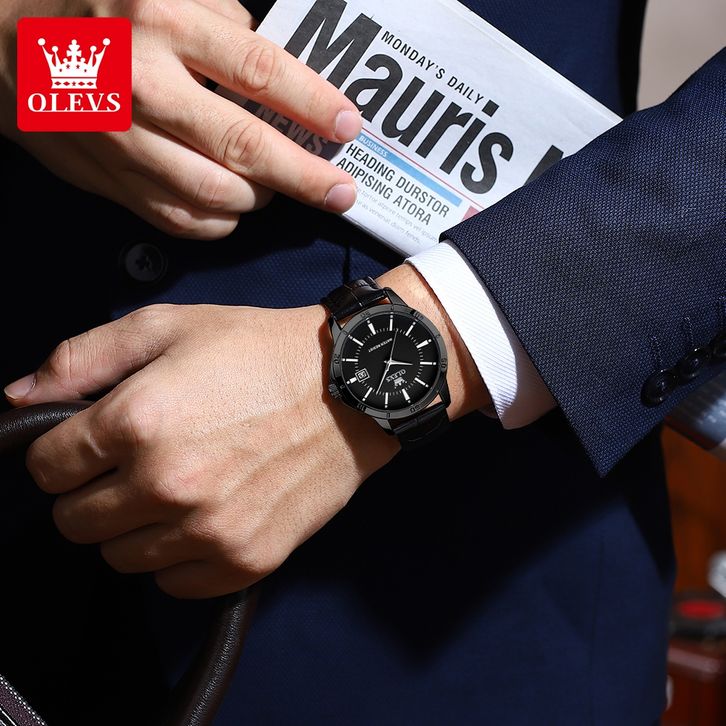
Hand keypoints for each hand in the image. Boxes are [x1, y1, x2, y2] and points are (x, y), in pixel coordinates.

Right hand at [0, 0, 360, 238]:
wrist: (2, 43)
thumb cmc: (94, 8)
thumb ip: (222, 22)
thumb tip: (280, 73)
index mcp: (161, 21)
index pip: (258, 70)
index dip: (312, 103)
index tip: (348, 127)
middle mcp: (143, 86)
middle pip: (243, 147)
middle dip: (304, 177)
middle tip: (341, 193)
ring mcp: (123, 141)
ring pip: (215, 194)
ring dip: (261, 200)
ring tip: (279, 190)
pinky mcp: (110, 179)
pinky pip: (179, 220)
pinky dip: (219, 223)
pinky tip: (235, 210)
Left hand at [4, 266, 488, 598]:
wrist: (352, 386)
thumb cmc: (260, 350)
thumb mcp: (169, 326)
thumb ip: (82, 358)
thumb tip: (15, 399)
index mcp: (137, 421)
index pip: (45, 468)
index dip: (62, 450)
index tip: (93, 441)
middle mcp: (167, 485)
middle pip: (73, 522)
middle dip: (90, 490)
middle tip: (135, 460)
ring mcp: (208, 530)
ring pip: (118, 557)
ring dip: (132, 525)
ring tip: (175, 485)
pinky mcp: (245, 560)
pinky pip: (172, 585)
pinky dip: (176, 556)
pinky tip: (203, 515)